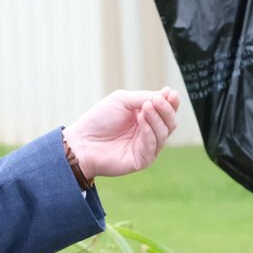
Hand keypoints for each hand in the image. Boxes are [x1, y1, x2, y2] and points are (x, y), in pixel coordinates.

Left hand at [64, 87, 181, 179]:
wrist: (81, 141)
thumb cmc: (99, 120)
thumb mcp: (122, 101)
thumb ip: (145, 97)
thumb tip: (168, 93)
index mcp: (146, 118)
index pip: (166, 111)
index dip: (171, 102)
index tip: (170, 93)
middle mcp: (149, 133)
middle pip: (169, 123)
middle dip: (166, 110)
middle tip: (157, 100)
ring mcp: (146, 148)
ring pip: (164, 133)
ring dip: (157, 118)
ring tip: (146, 107)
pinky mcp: (142, 160)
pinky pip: (152, 145)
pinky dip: (149, 131)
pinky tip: (141, 120)